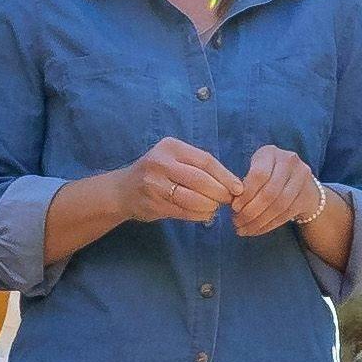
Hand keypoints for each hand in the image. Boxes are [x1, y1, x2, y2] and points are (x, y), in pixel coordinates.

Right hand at [118, 136, 240, 223]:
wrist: (123, 190)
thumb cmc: (156, 172)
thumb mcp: (173, 158)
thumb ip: (197, 166)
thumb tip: (231, 183)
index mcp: (171, 147)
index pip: (205, 160)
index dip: (225, 175)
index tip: (238, 188)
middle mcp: (161, 163)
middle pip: (200, 179)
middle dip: (220, 192)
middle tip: (229, 200)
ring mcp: (155, 184)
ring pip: (193, 198)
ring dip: (210, 205)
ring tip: (216, 207)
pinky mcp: (153, 204)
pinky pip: (184, 211)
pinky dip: (199, 214)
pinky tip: (205, 214)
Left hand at [230, 143, 328, 235]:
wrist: (301, 184)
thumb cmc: (268, 176)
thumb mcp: (256, 171)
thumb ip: (244, 183)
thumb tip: (232, 204)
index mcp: (270, 152)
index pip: (259, 175)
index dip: (246, 194)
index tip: (234, 208)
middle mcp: (289, 161)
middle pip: (269, 192)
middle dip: (251, 211)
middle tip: (237, 223)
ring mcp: (302, 178)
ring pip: (278, 206)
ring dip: (259, 221)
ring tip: (244, 229)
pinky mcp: (307, 196)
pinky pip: (286, 215)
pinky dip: (268, 225)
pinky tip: (256, 230)